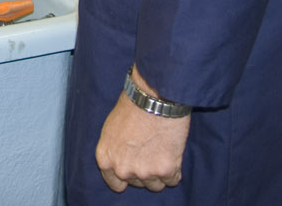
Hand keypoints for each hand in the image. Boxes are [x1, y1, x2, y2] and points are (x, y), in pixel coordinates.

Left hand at [95, 66, 190, 192]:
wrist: (154, 97)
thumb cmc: (132, 105)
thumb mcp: (111, 127)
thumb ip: (115, 148)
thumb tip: (123, 158)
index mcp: (105, 158)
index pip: (115, 183)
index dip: (126, 177)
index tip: (134, 170)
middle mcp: (122, 169)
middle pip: (137, 184)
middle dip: (144, 171)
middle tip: (151, 151)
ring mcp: (144, 172)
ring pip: (156, 185)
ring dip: (160, 172)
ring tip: (162, 149)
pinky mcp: (165, 170)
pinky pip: (173, 180)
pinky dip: (175, 169)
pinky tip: (172, 152)